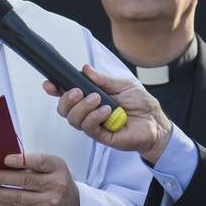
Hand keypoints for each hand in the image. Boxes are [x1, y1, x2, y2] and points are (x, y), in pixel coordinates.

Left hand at [0, 152, 78, 205]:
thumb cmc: (55, 182)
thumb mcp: (51, 168)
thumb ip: (31, 163)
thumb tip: (0, 162)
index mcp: (57, 168)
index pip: (41, 162)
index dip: (23, 161)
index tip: (6, 159)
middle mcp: (55, 185)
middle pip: (25, 181)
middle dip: (1, 178)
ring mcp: (47, 203)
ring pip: (17, 198)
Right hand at [46, 65, 172, 162]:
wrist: (155, 122)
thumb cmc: (140, 104)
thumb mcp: (122, 85)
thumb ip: (102, 80)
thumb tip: (85, 69)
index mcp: (91, 98)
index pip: (67, 96)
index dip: (55, 90)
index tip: (49, 84)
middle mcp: (89, 113)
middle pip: (64, 110)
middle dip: (66, 99)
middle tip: (78, 91)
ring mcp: (94, 125)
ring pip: (73, 120)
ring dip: (82, 107)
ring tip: (97, 99)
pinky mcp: (101, 137)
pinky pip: (89, 128)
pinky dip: (94, 117)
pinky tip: (106, 111)